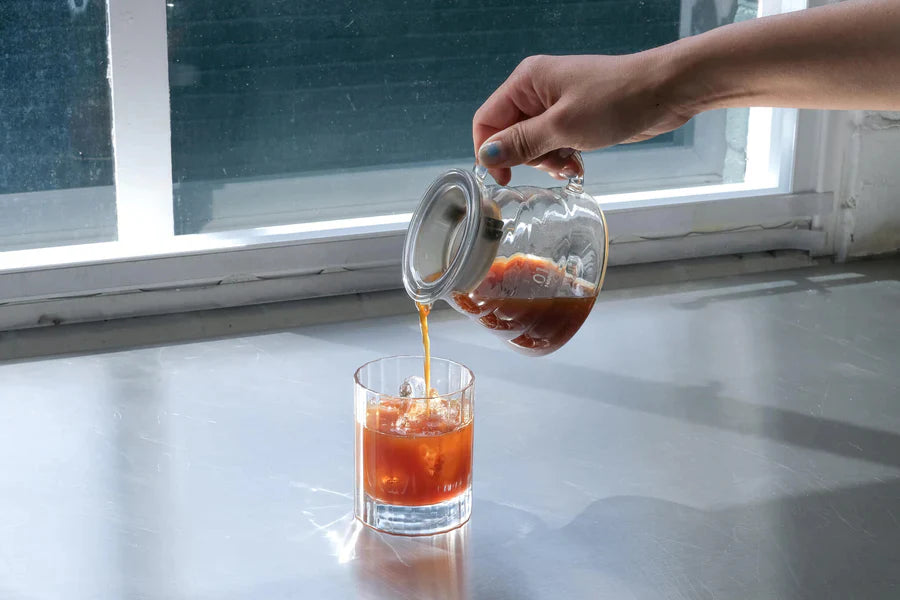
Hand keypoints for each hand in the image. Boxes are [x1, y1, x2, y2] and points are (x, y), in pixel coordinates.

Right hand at [472, 53, 692, 184]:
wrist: (664, 91)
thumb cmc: (614, 101)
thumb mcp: (562, 126)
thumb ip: (521, 143)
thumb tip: (486, 156)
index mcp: (526, 82)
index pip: (487, 120)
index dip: (490, 151)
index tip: (505, 177)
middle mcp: (536, 90)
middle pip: (509, 134)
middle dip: (528, 157)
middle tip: (555, 164)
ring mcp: (556, 104)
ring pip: (533, 143)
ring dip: (548, 160)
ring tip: (572, 165)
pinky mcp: (574, 116)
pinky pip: (553, 142)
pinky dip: (562, 156)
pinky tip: (579, 164)